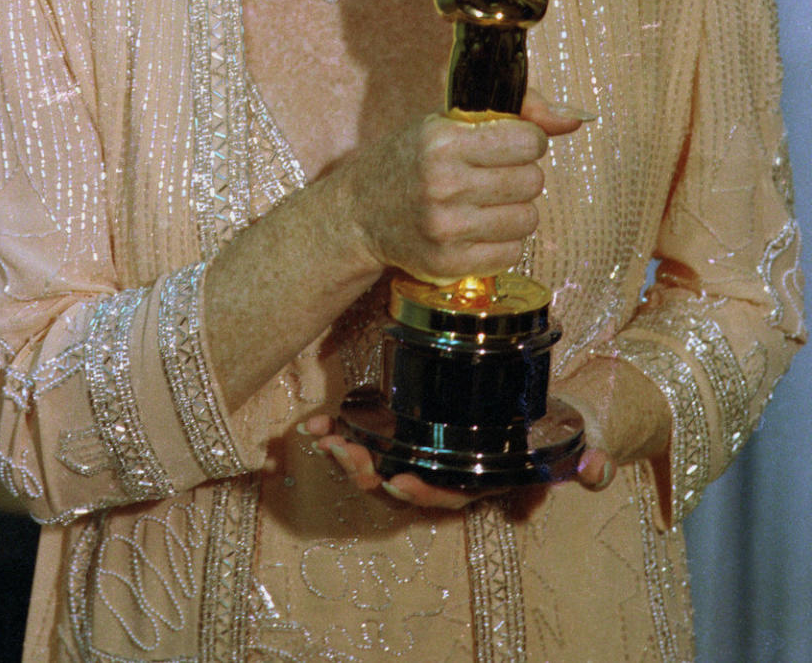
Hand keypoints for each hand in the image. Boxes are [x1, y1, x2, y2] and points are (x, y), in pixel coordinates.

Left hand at [298, 416, 615, 514]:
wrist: (561, 418)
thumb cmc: (569, 435)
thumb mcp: (585, 445)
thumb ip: (592, 462)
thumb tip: (596, 470)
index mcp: (484, 481)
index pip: (452, 495)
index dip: (426, 492)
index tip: (403, 481)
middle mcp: (451, 472)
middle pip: (403, 483)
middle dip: (370, 472)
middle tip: (345, 454)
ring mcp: (430, 452)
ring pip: (381, 464)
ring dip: (348, 453)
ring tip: (321, 436)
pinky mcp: (416, 427)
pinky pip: (374, 436)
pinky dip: (344, 430)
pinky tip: (317, 421)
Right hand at [339, 89, 587, 285]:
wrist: (358, 213)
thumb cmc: (409, 160)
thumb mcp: (449, 121)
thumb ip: (517, 113)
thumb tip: (576, 118)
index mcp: (442, 140)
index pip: (527, 141)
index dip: (525, 142)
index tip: (508, 145)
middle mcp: (443, 183)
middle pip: (532, 181)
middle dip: (520, 176)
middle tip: (493, 176)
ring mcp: (446, 228)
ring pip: (528, 219)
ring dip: (514, 211)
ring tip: (485, 203)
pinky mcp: (449, 264)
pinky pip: (512, 253)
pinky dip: (502, 242)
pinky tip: (478, 229)